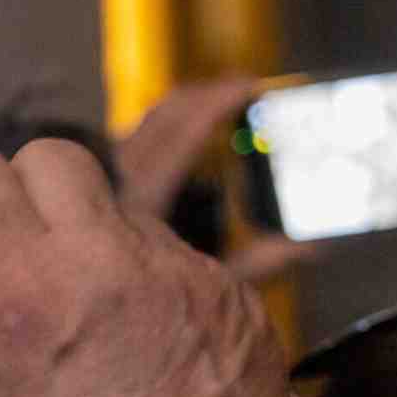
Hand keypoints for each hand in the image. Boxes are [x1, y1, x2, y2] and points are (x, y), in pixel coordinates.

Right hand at [0, 141, 301, 396]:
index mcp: (20, 291)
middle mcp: (104, 262)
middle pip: (46, 159)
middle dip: (13, 199)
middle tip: (6, 264)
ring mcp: (177, 273)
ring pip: (111, 207)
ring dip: (79, 243)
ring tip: (73, 321)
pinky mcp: (228, 296)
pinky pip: (166, 256)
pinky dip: (137, 285)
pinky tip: (130, 352)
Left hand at [117, 78, 313, 283]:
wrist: (83, 312)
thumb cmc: (144, 298)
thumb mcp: (209, 283)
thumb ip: (260, 261)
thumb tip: (313, 246)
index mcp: (142, 194)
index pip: (182, 130)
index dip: (218, 100)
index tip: (250, 84)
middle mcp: (118, 177)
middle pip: (164, 115)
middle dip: (206, 95)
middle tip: (244, 89)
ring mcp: (107, 178)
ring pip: (147, 124)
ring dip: (186, 109)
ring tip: (221, 105)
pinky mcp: (103, 184)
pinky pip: (135, 140)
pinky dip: (166, 127)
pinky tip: (186, 137)